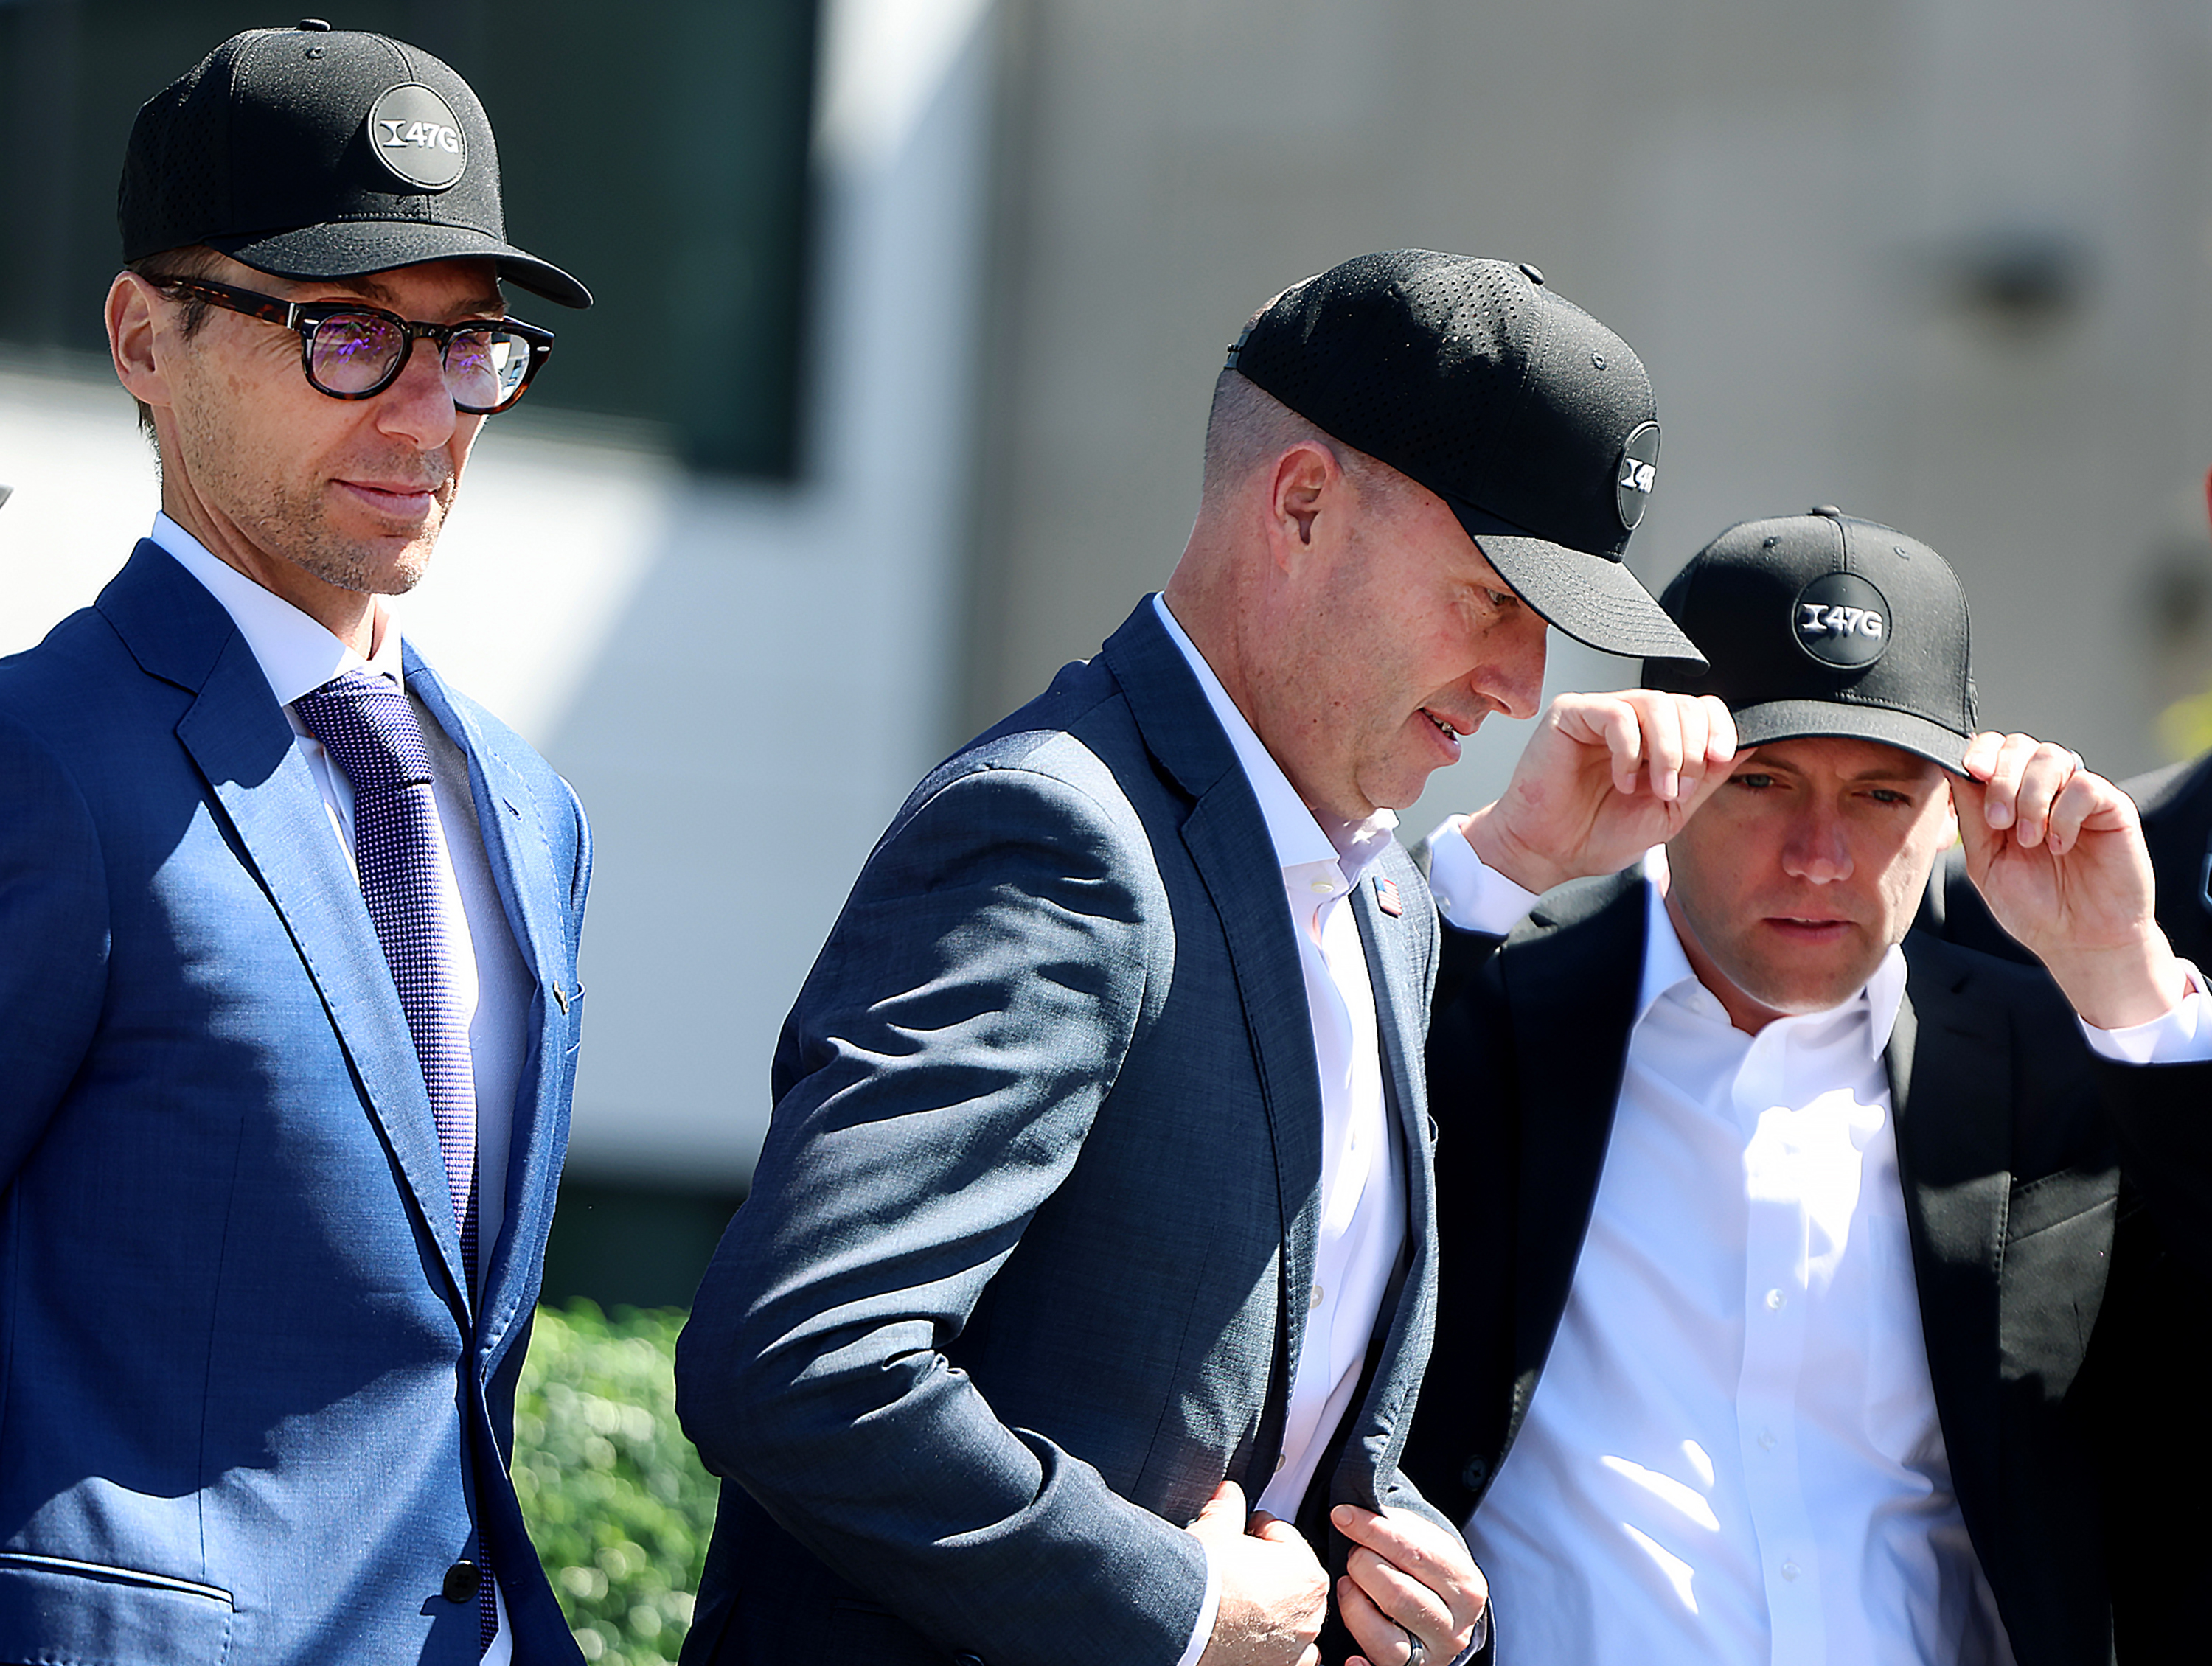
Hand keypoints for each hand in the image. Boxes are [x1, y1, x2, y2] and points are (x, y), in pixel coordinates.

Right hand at [1192, 1480, 1327, 1665]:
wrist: (1182, 1624)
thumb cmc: (1204, 1581)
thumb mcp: (1217, 1528)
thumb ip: (1229, 1506)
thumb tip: (1228, 1494)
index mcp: (1307, 1573)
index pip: (1286, 1538)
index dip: (1260, 1530)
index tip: (1245, 1531)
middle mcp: (1310, 1614)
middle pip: (1293, 1578)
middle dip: (1270, 1568)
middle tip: (1240, 1562)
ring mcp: (1297, 1646)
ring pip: (1295, 1618)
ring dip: (1278, 1607)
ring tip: (1245, 1597)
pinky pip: (1292, 1655)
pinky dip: (1279, 1643)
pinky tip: (1256, 1632)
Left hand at [1330, 1505, 1487, 1665]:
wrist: (1445, 1613)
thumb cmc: (1428, 1570)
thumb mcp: (1427, 1543)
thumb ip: (1399, 1527)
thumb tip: (1353, 1515)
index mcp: (1466, 1586)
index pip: (1415, 1553)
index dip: (1373, 1531)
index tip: (1342, 1515)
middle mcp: (1455, 1627)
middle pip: (1397, 1594)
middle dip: (1363, 1565)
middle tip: (1353, 1553)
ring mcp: (1433, 1655)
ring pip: (1382, 1635)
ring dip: (1353, 1602)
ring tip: (1349, 1583)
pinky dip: (1359, 1664)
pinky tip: (1349, 1655)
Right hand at [1460, 691, 1738, 893]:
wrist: (1550, 854)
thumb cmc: (1599, 834)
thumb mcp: (1670, 810)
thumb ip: (1704, 778)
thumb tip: (1747, 746)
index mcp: (1656, 738)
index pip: (1701, 708)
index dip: (1719, 728)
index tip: (1720, 759)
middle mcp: (1631, 720)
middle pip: (1684, 703)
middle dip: (1693, 749)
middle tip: (1678, 789)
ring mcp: (1600, 713)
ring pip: (1655, 703)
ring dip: (1668, 749)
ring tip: (1656, 787)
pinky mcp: (1570, 714)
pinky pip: (1616, 713)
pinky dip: (1629, 749)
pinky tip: (1622, 779)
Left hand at [1954, 730, 2185, 1028]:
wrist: (2079, 941)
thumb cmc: (2032, 905)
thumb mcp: (1986, 861)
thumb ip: (1971, 816)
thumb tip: (1951, 770)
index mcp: (2007, 797)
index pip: (1991, 750)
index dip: (1977, 753)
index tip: (1970, 774)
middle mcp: (2042, 789)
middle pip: (2017, 745)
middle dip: (2001, 779)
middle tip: (1999, 823)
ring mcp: (2076, 795)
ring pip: (2050, 756)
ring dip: (2030, 796)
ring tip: (2029, 840)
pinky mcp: (2112, 807)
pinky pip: (2084, 785)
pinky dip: (2064, 814)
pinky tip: (2059, 844)